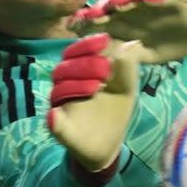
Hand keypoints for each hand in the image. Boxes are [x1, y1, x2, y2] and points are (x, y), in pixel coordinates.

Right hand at [47, 33, 140, 177]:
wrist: (106, 146)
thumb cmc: (114, 111)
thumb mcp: (125, 90)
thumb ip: (127, 69)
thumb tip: (132, 43)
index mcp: (82, 74)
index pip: (76, 52)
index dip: (87, 45)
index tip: (103, 41)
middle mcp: (67, 86)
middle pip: (64, 68)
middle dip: (85, 65)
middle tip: (104, 69)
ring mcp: (62, 107)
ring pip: (58, 90)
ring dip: (75, 86)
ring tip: (95, 87)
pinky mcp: (61, 129)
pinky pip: (54, 123)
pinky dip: (54, 120)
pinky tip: (55, 116)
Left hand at [68, 0, 186, 63]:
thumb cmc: (173, 40)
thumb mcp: (149, 54)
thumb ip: (130, 55)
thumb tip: (108, 63)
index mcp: (129, 26)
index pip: (104, 24)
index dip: (88, 24)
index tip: (70, 27)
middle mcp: (136, 11)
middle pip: (112, 9)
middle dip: (98, 11)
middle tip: (83, 16)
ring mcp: (152, 3)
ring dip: (122, 0)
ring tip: (110, 5)